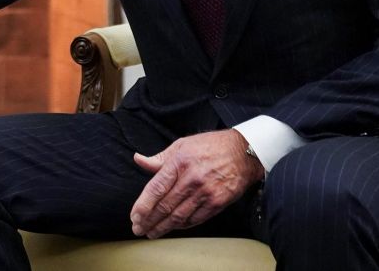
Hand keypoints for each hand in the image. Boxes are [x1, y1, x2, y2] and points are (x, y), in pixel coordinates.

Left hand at [129, 129, 263, 238]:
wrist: (243, 153)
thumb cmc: (209, 146)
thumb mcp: (181, 145)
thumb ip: (159, 158)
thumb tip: (138, 159)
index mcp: (179, 163)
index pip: (156, 188)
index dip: (143, 205)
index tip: (134, 217)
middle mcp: (191, 179)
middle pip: (165, 206)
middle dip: (149, 220)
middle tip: (139, 229)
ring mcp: (205, 192)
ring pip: (179, 215)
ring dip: (163, 227)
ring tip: (152, 233)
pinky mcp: (218, 202)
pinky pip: (196, 218)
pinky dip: (182, 225)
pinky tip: (173, 228)